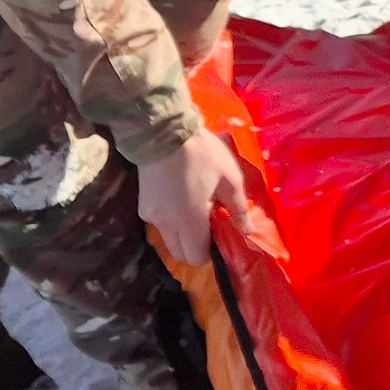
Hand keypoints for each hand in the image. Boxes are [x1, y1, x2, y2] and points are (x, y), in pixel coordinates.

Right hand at [140, 128, 247, 265]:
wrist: (163, 132)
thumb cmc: (202, 154)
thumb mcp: (229, 177)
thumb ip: (238, 208)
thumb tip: (246, 231)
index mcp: (190, 219)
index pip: (197, 257)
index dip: (211, 251)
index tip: (220, 233)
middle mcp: (167, 224)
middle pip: (181, 254)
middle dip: (196, 247)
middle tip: (209, 223)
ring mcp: (151, 217)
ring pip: (169, 241)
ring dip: (183, 235)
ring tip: (195, 209)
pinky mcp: (142, 207)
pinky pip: (160, 225)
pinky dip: (171, 222)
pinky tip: (180, 200)